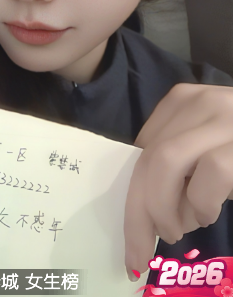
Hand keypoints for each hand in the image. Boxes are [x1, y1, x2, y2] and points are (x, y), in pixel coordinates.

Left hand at [124, 82, 232, 278]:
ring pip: (167, 161)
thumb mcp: (204, 152)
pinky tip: (210, 213)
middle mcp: (200, 101)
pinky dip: (202, 202)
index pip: (141, 148)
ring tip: (179, 229)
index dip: (131, 194)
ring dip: (164, 208)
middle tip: (141, 252)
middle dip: (138, 212)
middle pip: (150, 156)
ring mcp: (225, 116)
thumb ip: (177, 167)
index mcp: (182, 101)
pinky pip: (211, 172)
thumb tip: (141, 210)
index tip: (132, 232)